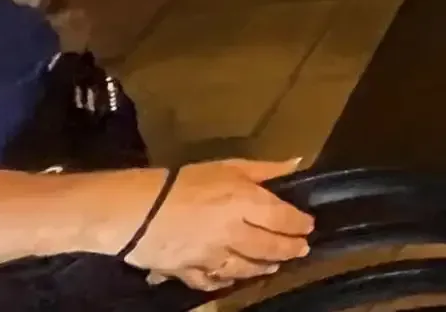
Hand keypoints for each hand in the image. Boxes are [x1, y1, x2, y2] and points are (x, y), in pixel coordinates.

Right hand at [124, 159, 313, 292]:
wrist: (137, 210)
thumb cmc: (184, 181)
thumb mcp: (228, 165)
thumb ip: (264, 169)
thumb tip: (296, 163)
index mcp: (246, 203)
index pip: (283, 218)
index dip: (299, 224)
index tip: (308, 226)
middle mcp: (235, 233)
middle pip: (270, 247)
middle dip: (289, 249)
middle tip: (301, 250)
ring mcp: (213, 256)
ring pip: (246, 268)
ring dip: (264, 267)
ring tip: (274, 266)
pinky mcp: (190, 272)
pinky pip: (213, 281)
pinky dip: (226, 282)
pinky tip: (233, 279)